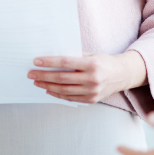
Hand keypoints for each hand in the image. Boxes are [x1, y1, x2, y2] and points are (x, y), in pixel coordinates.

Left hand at [28, 51, 145, 103]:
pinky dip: (57, 94)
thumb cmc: (104, 61)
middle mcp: (92, 79)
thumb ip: (74, 57)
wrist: (122, 74)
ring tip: (36, 82)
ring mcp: (92, 91)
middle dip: (44, 76)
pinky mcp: (91, 100)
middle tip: (31, 73)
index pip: (65, 63)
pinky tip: (48, 89)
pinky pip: (70, 98)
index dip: (49, 62)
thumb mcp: (91, 54)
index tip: (36, 61)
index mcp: (91, 64)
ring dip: (47, 86)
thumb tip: (52, 58)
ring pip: (64, 90)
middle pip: (62, 78)